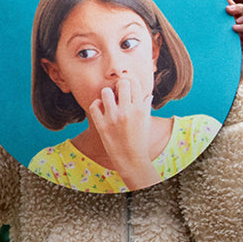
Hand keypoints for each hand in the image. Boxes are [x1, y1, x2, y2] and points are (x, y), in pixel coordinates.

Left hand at [87, 74, 159, 189]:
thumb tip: (148, 95)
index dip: (130, 81)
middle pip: (122, 83)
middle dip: (119, 86)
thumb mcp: (146, 123)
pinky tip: (101, 109)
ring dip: (107, 94)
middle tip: (118, 93)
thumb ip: (146, 107)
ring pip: (106, 92)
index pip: (135, 83)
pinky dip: (97, 105)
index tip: (128, 86)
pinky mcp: (102, 125)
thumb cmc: (140, 141)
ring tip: (109, 101)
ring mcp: (113, 118)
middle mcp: (127, 111)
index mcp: (140, 109)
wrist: (131, 160)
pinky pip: (94, 105)